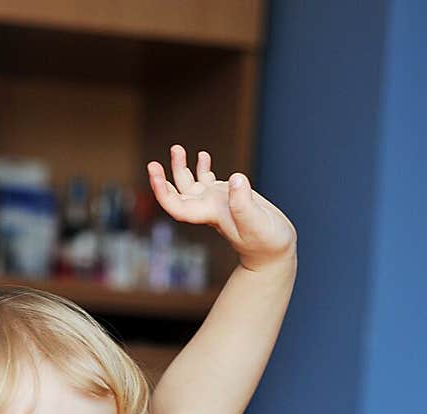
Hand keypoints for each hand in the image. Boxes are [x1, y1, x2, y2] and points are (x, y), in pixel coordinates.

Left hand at [147, 146, 296, 271]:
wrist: (273, 252)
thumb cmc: (265, 243)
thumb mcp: (256, 223)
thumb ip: (244, 203)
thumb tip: (235, 178)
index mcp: (210, 215)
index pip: (177, 207)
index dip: (162, 192)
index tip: (155, 174)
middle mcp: (208, 209)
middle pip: (177, 195)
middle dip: (163, 180)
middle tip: (152, 164)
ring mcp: (216, 202)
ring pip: (190, 185)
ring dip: (180, 168)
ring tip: (176, 149)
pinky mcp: (227, 197)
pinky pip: (207, 180)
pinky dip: (202, 167)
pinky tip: (203, 155)